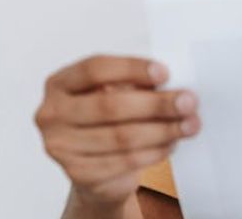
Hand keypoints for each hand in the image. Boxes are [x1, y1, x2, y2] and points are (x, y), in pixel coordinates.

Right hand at [35, 55, 199, 208]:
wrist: (95, 167)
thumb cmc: (107, 119)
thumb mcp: (114, 92)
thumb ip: (135, 84)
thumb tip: (173, 85)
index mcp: (59, 84)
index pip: (95, 69)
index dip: (131, 68)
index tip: (165, 73)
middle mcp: (52, 114)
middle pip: (110, 106)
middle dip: (156, 104)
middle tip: (188, 101)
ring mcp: (60, 146)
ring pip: (121, 137)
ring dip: (163, 130)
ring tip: (189, 124)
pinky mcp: (77, 173)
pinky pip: (124, 161)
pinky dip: (154, 151)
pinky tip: (171, 143)